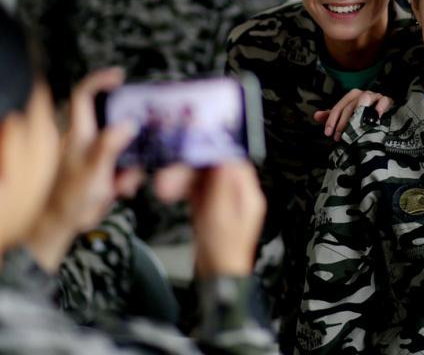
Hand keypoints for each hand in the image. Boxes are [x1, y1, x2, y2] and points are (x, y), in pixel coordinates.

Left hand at [26, 68, 140, 270]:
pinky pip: (124, 166)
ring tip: (125, 184)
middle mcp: (87, 140)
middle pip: (113, 120)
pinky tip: (123, 191)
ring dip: (131, 163)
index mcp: (79, 133)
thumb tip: (128, 124)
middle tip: (142, 142)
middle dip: (131, 132)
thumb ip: (109, 146)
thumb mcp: (92, 172)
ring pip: (123, 146)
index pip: (84, 95)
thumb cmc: (68, 200)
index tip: (120, 77)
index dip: (100, 81)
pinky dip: (128, 177)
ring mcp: (96, 156)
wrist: (59, 228)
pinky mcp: (104, 172)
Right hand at [150, 161, 265, 275]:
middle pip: (219, 169)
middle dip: (198, 167)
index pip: (235, 163)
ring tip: (174, 180)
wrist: (216, 275)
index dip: (216, 152)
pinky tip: (178, 188)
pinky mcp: (213, 210)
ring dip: (191, 177)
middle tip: (180, 166)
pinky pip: (202, 191)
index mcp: (248, 195)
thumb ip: (220, 186)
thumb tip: (223, 159)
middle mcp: (239, 196)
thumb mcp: (220, 215)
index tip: (198, 147)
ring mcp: (225, 203)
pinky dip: (190, 188)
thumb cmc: (222, 252)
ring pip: (208, 179)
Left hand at [313, 89, 393, 140]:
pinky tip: (377, 116)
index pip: (338, 107)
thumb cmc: (363, 116)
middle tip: (339, 137)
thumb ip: (332, 117)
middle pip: (350, 106)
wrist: (385, 115)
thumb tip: (316, 116)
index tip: (328, 133)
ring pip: (365, 99)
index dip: (331, 120)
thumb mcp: (346, 117)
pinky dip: (380, 106)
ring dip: (358, 114)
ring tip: (354, 128)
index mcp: (352, 96)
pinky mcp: (387, 100)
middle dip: (342, 123)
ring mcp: (375, 96)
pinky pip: (384, 100)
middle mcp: (362, 94)